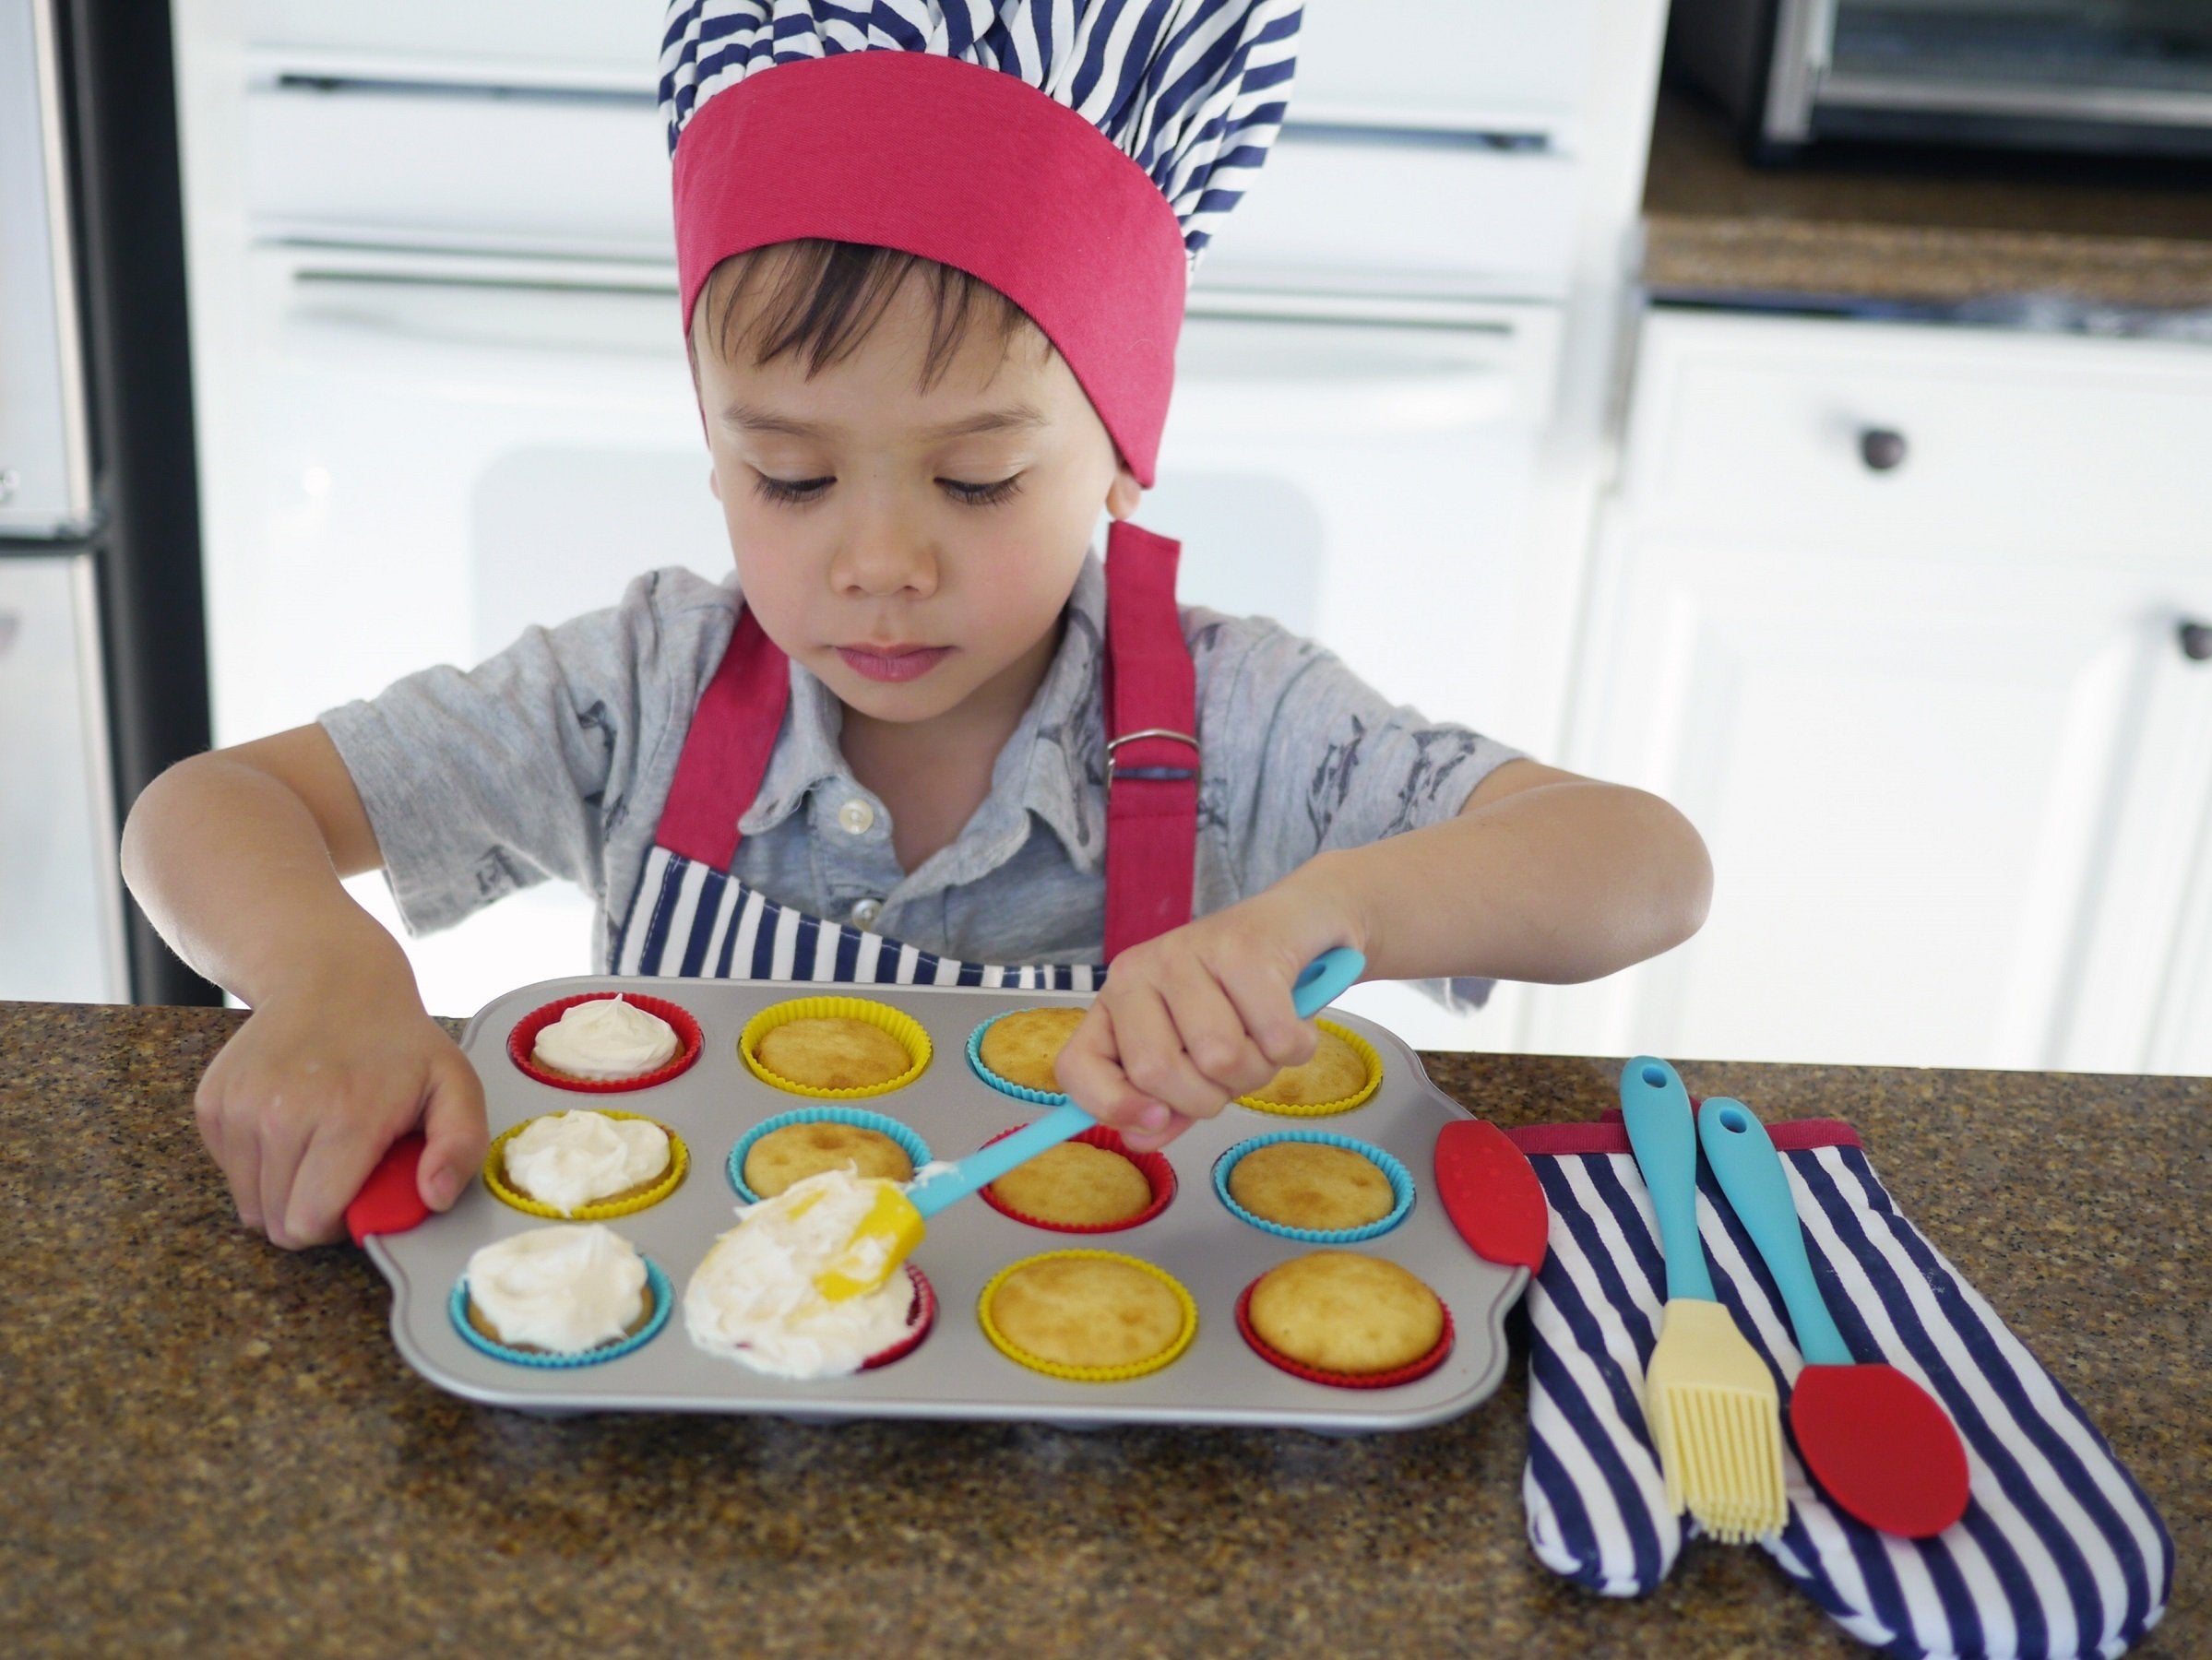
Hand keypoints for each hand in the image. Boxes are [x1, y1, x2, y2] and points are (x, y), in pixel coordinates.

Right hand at [193, 963, 485, 1248]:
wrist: (330, 979)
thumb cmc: (397, 1042)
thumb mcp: (455, 1084)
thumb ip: (460, 1146)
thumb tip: (434, 1197)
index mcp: (345, 1117)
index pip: (310, 1222)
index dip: (339, 1224)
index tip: (359, 1193)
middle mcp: (281, 1114)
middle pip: (277, 1222)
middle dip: (311, 1212)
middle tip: (341, 1168)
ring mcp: (239, 1108)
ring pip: (249, 1204)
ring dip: (283, 1189)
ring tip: (317, 1143)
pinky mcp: (211, 1104)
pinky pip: (229, 1173)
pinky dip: (258, 1163)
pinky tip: (289, 1124)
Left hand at [1055, 877, 1361, 1152]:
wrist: (1296, 924)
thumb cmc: (1237, 997)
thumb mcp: (1191, 1054)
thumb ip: (1163, 1102)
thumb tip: (1139, 1138)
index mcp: (1115, 1001)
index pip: (1078, 1067)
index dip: (1113, 1107)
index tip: (1158, 1119)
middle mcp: (1139, 972)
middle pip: (1157, 1074)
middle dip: (1210, 1096)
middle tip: (1233, 1070)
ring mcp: (1187, 953)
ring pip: (1220, 1060)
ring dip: (1259, 1070)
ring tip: (1264, 1038)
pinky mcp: (1244, 949)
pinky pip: (1276, 1040)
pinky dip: (1297, 1047)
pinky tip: (1294, 1021)